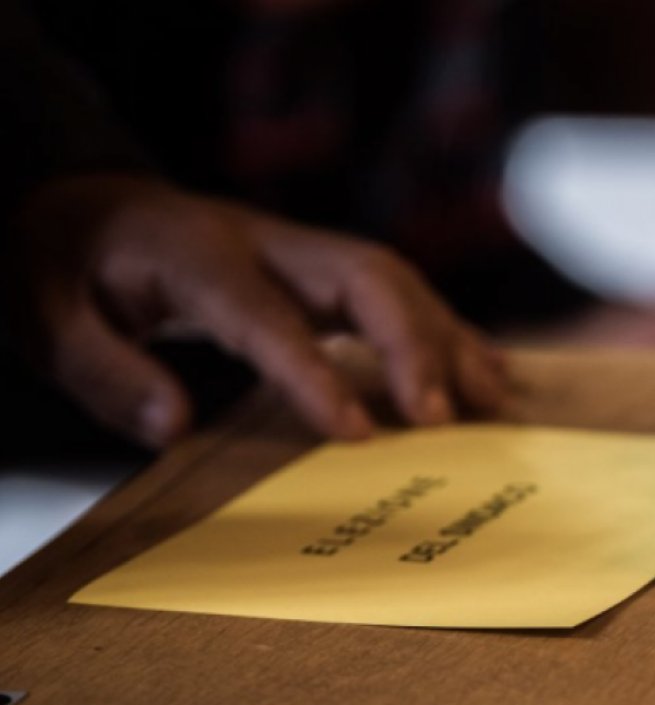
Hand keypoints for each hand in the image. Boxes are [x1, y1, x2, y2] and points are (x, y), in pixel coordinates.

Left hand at [7, 176, 506, 446]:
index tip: (358, 434)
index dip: (316, 372)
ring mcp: (297, 248)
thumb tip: (170, 424)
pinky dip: (444, 332)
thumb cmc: (65, 269)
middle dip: (412, 344)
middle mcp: (263, 241)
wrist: (87, 205)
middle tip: (441, 419)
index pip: (265, 314)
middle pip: (362, 276)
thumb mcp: (46, 317)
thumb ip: (102, 370)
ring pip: (394, 280)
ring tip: (493, 401)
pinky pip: (396, 293)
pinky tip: (484, 370)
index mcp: (193, 254)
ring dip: (447, 338)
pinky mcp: (317, 267)